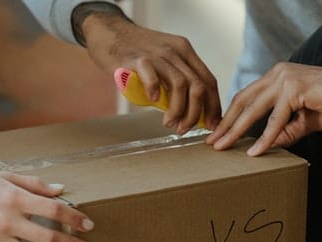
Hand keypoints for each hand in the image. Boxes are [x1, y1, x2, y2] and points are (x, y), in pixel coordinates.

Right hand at [82, 13, 220, 133]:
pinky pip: (152, 76)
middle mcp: (175, 51)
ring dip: (178, 110)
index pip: (209, 81)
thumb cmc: (135, 52)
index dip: (213, 106)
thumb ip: (175, 80)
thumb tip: (190, 112)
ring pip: (180, 85)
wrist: (109, 33)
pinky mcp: (137, 58)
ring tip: (169, 123)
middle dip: (196, 113)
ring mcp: (157, 54)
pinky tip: (152, 100)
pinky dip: (155, 91)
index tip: (211, 124)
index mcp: (185, 52)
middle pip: (198, 86)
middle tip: (185, 128)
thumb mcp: (163, 61)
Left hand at [206, 61, 321, 154]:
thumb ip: (285, 130)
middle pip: (242, 101)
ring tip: (223, 147)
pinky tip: (254, 152)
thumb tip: (267, 145)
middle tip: (211, 142)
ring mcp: (285, 79)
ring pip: (253, 110)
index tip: (218, 132)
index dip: (230, 115)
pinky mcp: (295, 90)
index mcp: (277, 77)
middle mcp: (277, 74)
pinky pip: (275, 120)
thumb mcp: (304, 120)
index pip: (246, 97)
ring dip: (235, 130)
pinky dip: (264, 138)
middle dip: (225, 123)